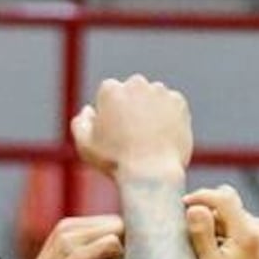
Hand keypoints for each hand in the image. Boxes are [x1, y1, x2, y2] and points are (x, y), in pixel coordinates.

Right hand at [7, 212, 122, 258]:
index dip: (121, 244)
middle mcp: (68, 228)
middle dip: (123, 246)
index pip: (112, 223)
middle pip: (117, 224)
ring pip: (117, 232)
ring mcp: (70, 240)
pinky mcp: (75, 257)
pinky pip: (113, 245)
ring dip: (120, 256)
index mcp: (67, 228)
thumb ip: (90, 252)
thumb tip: (125, 252)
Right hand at [72, 74, 192, 177]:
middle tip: (135, 137)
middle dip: (133, 108)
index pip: (110, 94)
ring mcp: (159, 91)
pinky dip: (169, 119)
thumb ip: (80, 124)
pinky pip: (172, 107)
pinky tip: (163, 138)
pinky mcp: (178, 102)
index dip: (112, 114)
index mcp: (110, 90)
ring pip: (153, 98)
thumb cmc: (115, 163)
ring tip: (150, 140)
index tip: (116, 134)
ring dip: (152, 112)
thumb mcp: (85, 147)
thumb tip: (89, 111)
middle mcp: (135, 84)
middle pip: (133, 92)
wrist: (152, 175)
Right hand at [183, 185, 258, 258]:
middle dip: (212, 210)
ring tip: (209, 241)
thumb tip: (194, 207)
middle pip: (233, 204)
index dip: (202, 196)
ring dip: (224, 221)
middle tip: (194, 225)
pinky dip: (236, 229)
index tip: (184, 204)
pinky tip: (226, 245)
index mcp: (248, 232)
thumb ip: (202, 233)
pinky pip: (251, 225)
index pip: (224, 197)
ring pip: (241, 214)